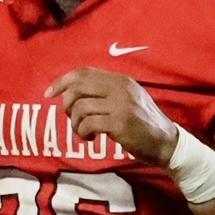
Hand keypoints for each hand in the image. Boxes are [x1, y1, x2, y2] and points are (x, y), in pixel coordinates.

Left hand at [47, 67, 180, 166]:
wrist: (166, 142)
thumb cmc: (141, 123)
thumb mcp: (125, 99)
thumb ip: (103, 92)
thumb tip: (69, 92)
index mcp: (121, 80)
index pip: (83, 72)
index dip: (62, 82)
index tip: (48, 94)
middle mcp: (121, 88)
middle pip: (77, 88)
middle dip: (67, 105)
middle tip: (74, 119)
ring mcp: (122, 105)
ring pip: (80, 108)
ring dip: (76, 124)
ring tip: (86, 132)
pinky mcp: (120, 123)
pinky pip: (87, 124)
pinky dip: (82, 133)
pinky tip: (91, 138)